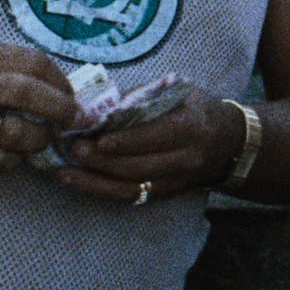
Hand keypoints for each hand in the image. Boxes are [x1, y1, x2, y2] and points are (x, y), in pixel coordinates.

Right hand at [0, 43, 76, 175]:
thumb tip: (58, 82)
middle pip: (30, 96)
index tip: (71, 95)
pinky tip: (13, 155)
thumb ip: (10, 65)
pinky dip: (14, 161)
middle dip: (62, 110)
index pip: (34, 65)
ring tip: (41, 139)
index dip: (61, 82)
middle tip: (74, 120)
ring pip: (19, 135)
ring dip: (40, 140)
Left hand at [57, 87, 245, 203]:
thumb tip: (102, 106)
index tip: (96, 138)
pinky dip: (100, 191)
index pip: (154, 137)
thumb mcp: (178, 92)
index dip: (124, 141)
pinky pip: (129, 197)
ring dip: (93, 181)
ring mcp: (175, 182)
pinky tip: (77, 183)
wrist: (226, 143)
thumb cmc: (196, 109)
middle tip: (72, 150)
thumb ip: (142, 97)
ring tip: (63, 172)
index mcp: (191, 128)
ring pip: (129, 187)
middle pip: (137, 166)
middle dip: (101, 160)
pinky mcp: (164, 194)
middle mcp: (185, 159)